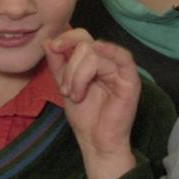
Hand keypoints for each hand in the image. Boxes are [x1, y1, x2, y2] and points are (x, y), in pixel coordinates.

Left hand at [43, 29, 139, 178]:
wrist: (95, 141)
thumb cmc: (85, 116)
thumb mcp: (65, 85)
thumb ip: (58, 64)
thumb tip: (47, 41)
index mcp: (96, 60)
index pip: (82, 37)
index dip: (65, 39)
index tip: (51, 48)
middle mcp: (109, 61)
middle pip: (86, 44)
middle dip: (70, 67)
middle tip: (66, 90)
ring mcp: (121, 69)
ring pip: (94, 53)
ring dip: (78, 76)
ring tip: (76, 96)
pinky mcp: (131, 80)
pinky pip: (122, 57)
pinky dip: (108, 52)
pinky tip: (96, 59)